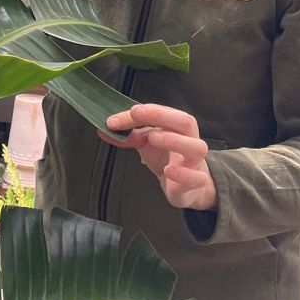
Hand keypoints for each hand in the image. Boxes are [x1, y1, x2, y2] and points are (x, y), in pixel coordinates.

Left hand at [103, 103, 217, 211]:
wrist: (187, 187)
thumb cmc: (167, 158)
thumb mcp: (147, 143)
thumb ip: (128, 136)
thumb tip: (103, 129)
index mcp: (177, 127)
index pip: (163, 113)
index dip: (142, 112)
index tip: (117, 118)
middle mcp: (189, 140)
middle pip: (186, 122)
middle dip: (161, 115)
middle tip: (136, 113)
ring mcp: (195, 162)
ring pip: (196, 148)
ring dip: (175, 140)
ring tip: (153, 137)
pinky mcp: (196, 184)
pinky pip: (196, 178)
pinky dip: (183, 174)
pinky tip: (168, 171)